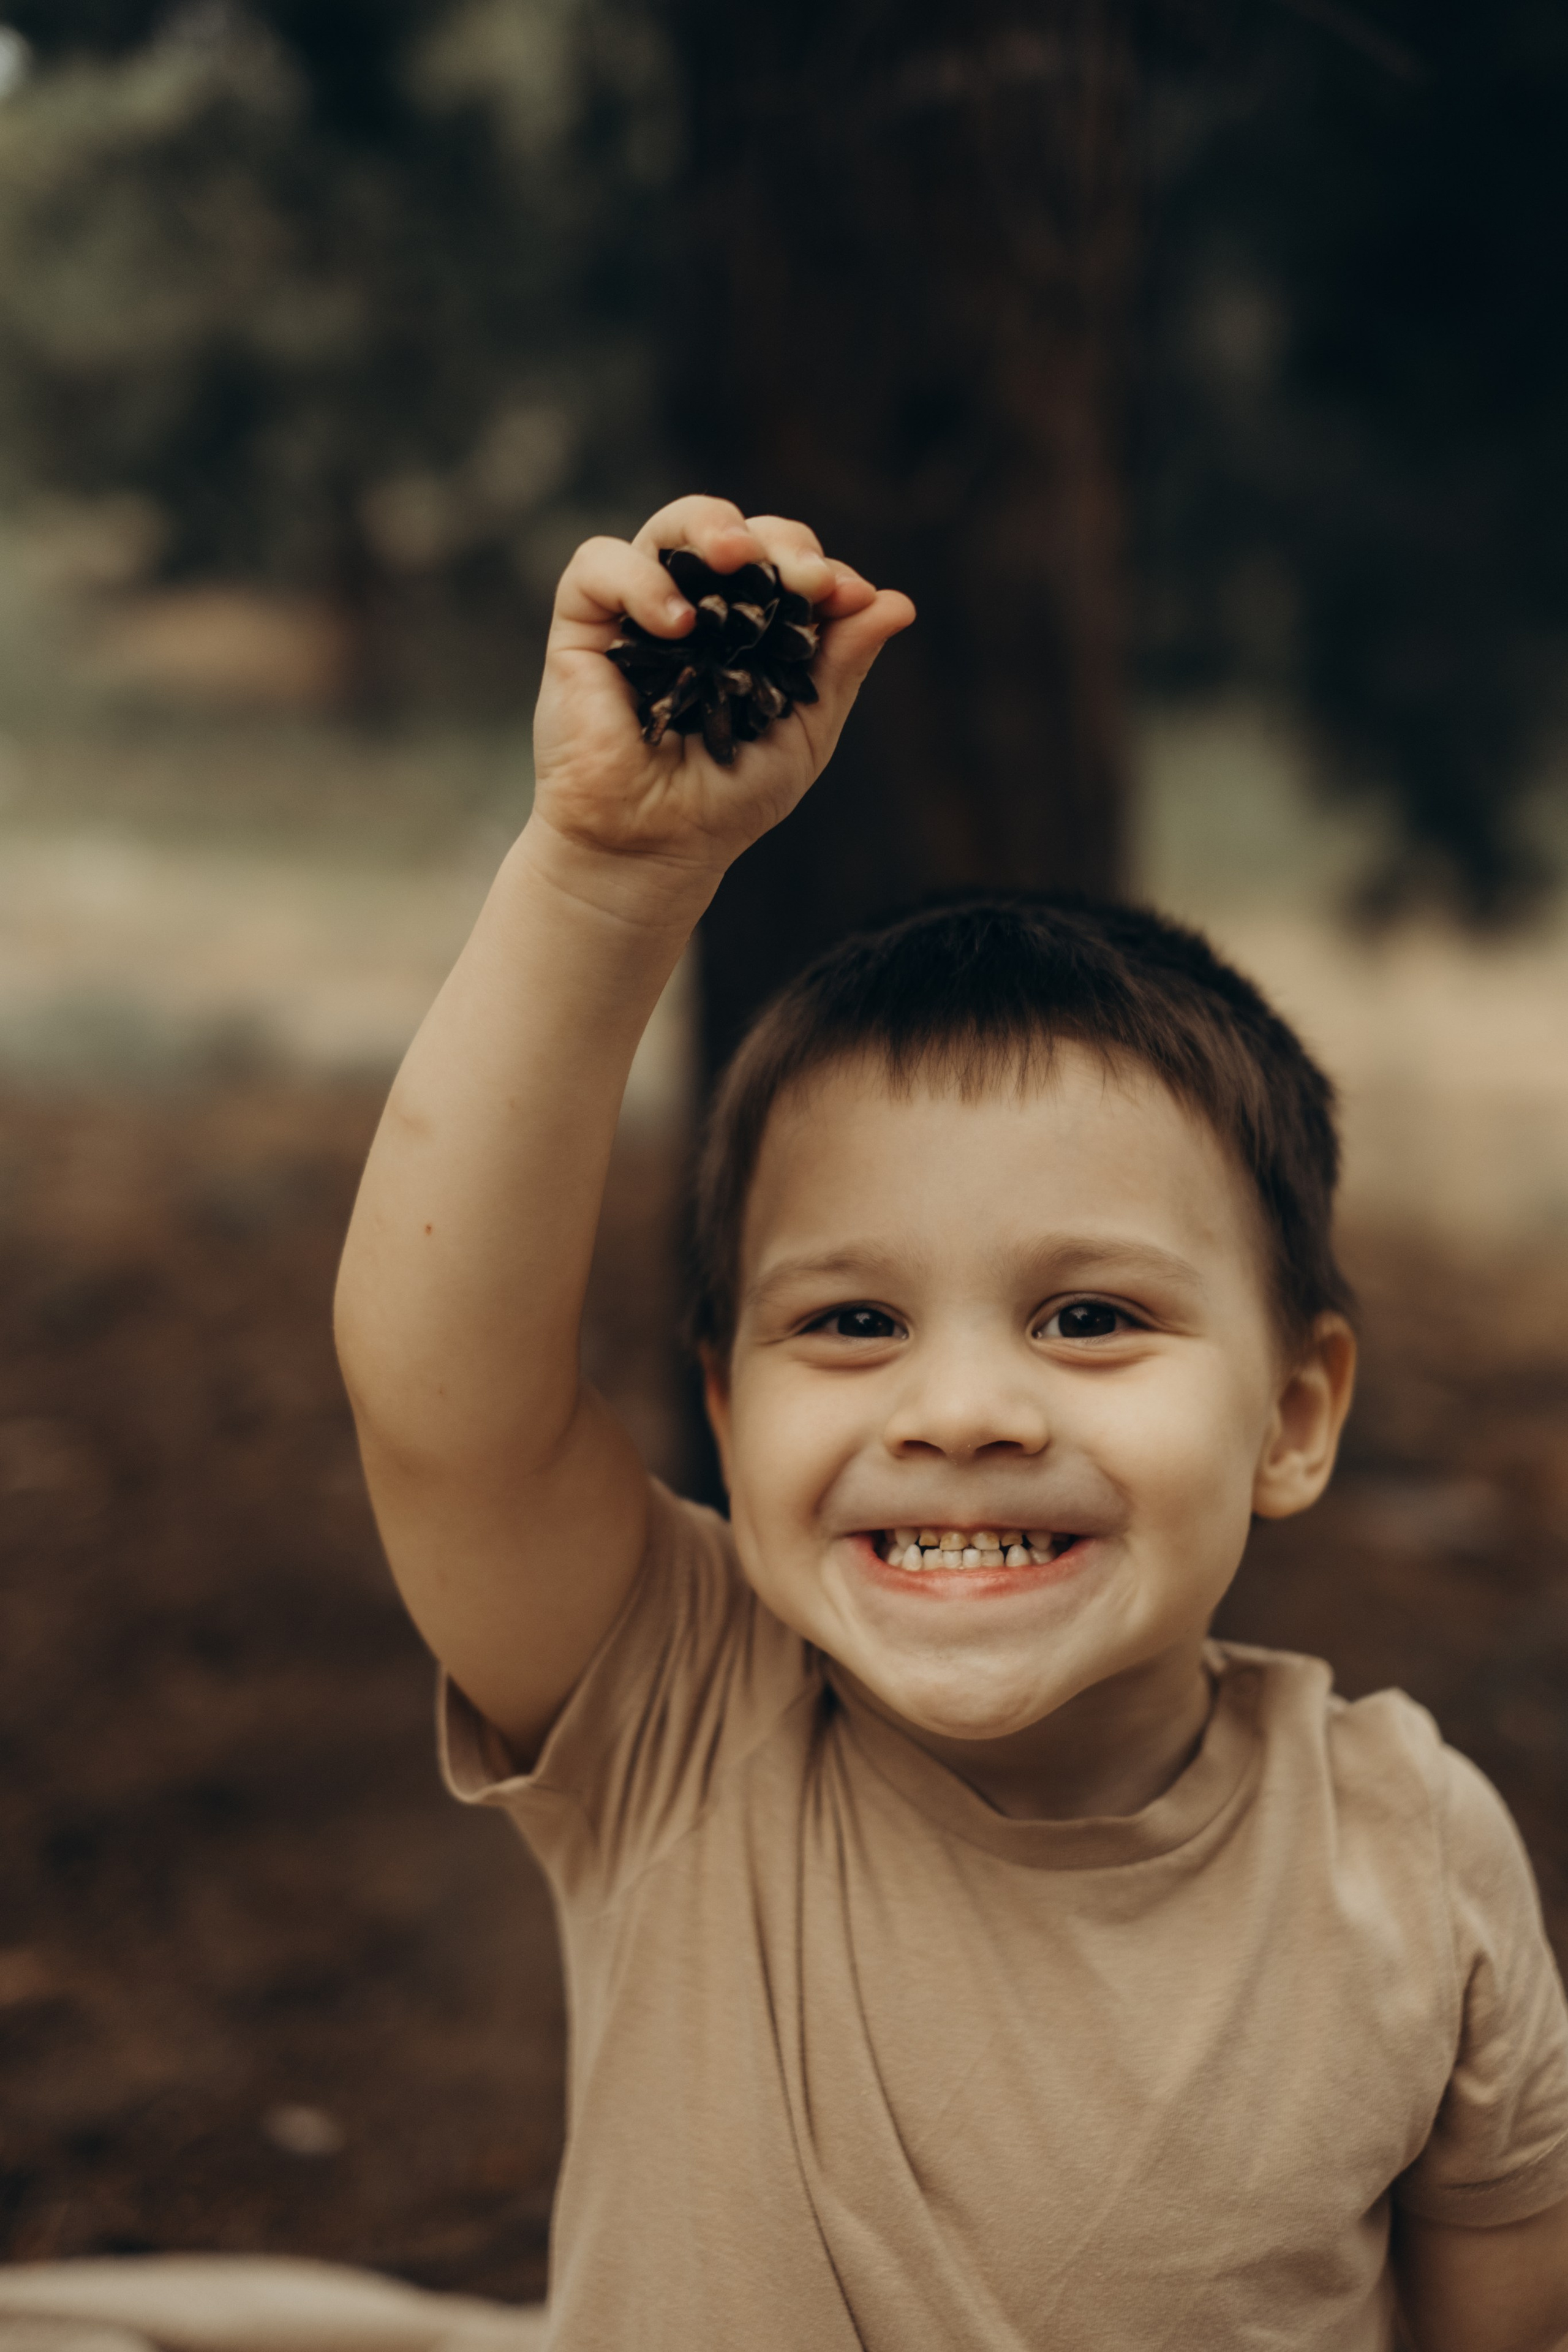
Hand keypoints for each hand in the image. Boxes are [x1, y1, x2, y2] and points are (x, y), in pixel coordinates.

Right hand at [531, 493, 915, 898]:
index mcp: (745, 630)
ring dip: (709, 525)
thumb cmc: (723, 801)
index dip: (817, 568)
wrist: (649, 851)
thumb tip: (897, 601)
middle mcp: (693, 610)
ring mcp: (635, 614)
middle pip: (733, 533)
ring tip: (737, 555)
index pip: (783, 566)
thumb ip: (841, 667)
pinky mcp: (580, 628)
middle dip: (776, 542)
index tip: (849, 596)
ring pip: (668, 529)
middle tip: (804, 576)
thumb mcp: (803, 733)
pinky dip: (638, 579)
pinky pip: (598, 566)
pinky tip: (677, 622)